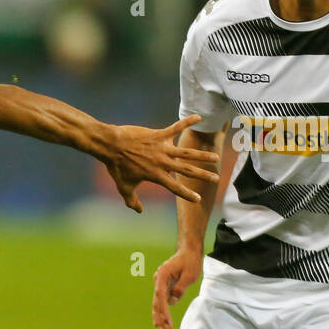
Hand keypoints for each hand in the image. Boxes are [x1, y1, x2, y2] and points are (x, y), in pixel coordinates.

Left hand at [101, 114, 217, 212]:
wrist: (111, 145)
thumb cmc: (116, 167)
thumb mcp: (123, 187)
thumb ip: (132, 201)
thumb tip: (139, 211)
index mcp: (155, 175)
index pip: (174, 187)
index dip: (186, 194)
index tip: (198, 199)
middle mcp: (162, 163)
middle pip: (186, 170)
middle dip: (202, 175)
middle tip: (216, 178)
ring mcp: (162, 148)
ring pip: (187, 152)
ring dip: (202, 155)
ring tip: (215, 157)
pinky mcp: (159, 135)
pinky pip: (176, 127)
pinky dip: (187, 122)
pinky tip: (199, 117)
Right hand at [151, 249, 201, 328]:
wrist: (189, 252)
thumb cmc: (190, 261)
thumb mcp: (189, 275)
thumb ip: (180, 288)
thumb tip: (172, 302)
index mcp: (162, 275)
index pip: (160, 295)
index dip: (163, 310)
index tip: (167, 321)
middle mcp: (158, 280)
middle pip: (157, 301)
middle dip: (160, 317)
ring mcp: (160, 284)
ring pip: (158, 303)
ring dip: (160, 317)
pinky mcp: (165, 287)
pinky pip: (162, 301)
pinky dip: (163, 311)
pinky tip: (163, 322)